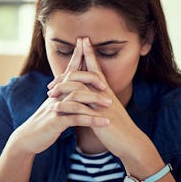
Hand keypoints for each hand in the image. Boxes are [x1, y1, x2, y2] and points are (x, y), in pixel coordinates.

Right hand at [8, 40, 109, 155]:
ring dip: (94, 100)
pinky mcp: (56, 122)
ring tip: (109, 105)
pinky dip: (91, 120)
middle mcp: (56, 96)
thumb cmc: (44, 123)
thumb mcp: (54, 106)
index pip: (69, 70)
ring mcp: (55, 108)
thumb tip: (76, 86)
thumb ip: (64, 95)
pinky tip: (104, 123)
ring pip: (77, 98)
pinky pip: (76, 118)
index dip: (77, 55)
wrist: (28, 138)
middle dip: (91, 79)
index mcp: (57, 91)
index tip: (85, 41)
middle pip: (74, 80)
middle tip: (106, 86)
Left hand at [47, 38, 147, 159]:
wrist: (130, 141)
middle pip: (85, 75)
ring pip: (80, 89)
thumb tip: (87, 94)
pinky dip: (66, 106)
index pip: (96, 68)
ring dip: (63, 88)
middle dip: (68, 72)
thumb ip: (97, 99)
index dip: (89, 54)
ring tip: (50, 92)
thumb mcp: (106, 110)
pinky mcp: (99, 118)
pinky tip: (55, 107)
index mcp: (105, 91)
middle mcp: (104, 94)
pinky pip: (80, 108)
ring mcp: (102, 105)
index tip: (83, 40)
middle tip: (51, 81)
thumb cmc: (117, 126)